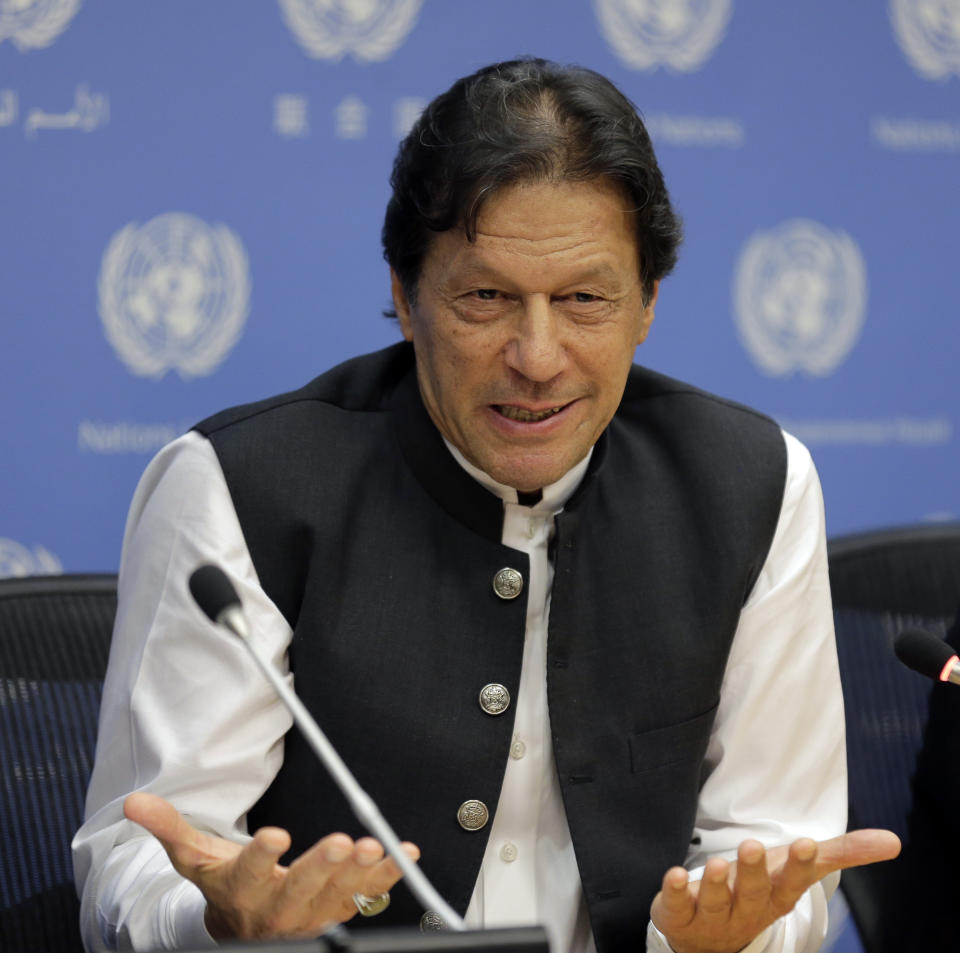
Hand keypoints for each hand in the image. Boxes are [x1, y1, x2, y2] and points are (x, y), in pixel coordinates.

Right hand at [124, 792, 419, 940]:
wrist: (242, 926)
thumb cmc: (223, 882)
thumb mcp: (194, 857)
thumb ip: (169, 827)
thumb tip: (135, 802)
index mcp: (240, 890)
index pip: (247, 873)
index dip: (260, 856)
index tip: (275, 835)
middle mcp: (275, 909)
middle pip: (297, 890)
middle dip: (319, 868)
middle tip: (340, 843)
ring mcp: (308, 916)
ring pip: (335, 898)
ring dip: (359, 874)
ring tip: (375, 847)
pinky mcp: (335, 913)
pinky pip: (364, 899)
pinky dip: (385, 878)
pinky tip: (402, 855)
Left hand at [650, 828, 900, 952]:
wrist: (708, 939)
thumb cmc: (758, 891)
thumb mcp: (795, 870)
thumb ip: (840, 854)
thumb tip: (894, 841)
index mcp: (777, 896)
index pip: (791, 881)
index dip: (798, 864)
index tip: (805, 843)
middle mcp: (747, 908)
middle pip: (752, 891)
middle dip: (753, 871)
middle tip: (752, 845)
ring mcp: (712, 915)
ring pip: (715, 901)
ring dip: (715, 884)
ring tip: (716, 864)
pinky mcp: (679, 914)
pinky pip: (676, 905)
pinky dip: (674, 891)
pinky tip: (672, 875)